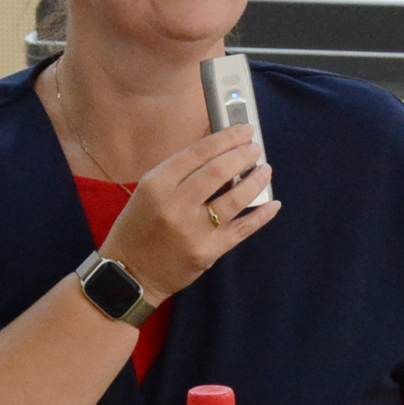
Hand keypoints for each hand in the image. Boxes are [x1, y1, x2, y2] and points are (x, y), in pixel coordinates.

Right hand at [99, 123, 280, 298]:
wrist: (131, 273)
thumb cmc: (139, 227)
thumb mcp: (148, 192)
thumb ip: (179, 173)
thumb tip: (219, 152)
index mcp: (156, 184)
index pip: (198, 153)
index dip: (226, 138)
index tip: (243, 131)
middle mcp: (175, 205)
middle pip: (218, 172)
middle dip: (243, 156)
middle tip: (255, 149)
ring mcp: (193, 231)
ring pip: (234, 199)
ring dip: (255, 181)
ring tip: (265, 170)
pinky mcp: (207, 252)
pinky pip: (242, 229)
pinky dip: (261, 215)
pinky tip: (273, 204)